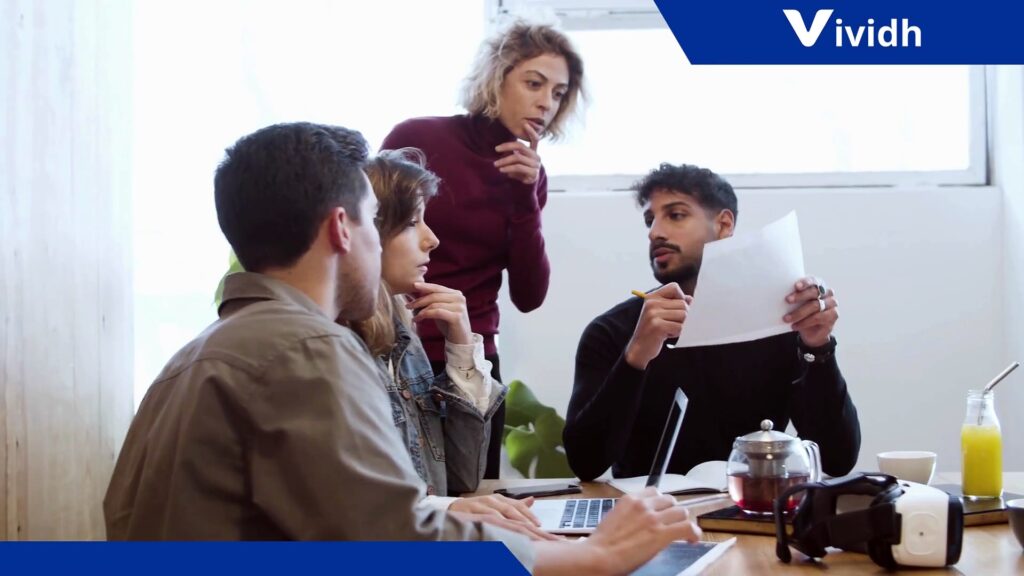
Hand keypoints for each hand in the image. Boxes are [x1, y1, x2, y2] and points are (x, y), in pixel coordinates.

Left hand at [407, 282, 472, 344]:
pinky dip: (425, 315)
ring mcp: (459, 307)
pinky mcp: (457, 317)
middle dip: (420, 300)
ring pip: (435, 304)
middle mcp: (459, 298)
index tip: (413, 286)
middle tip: (408, 305)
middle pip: (435, 295)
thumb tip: (419, 291)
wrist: (461, 340)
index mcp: (456, 294)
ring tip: (413, 315)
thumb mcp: (441, 309)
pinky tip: (418, 319)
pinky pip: (437, 312)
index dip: (425, 286)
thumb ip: (434, 300)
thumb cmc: (449, 324)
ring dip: (421, 310)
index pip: (437, 287)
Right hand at [450, 494, 541, 525]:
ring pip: (500, 514)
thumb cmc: (477, 509)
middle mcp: (492, 500)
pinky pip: (485, 517)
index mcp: (500, 499)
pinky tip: (501, 529)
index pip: (518, 506)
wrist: (453, 509)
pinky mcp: (471, 510)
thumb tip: (532, 500)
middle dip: (525, 520)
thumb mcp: (497, 506)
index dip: (530, 515)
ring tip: (522, 531)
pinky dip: (494, 523)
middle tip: (535, 529)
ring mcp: (482, 504)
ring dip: (511, 522)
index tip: (540, 525)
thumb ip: (515, 505)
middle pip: (512, 510)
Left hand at [494, 121, 541, 184]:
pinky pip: (518, 167)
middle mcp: (536, 157)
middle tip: (496, 149)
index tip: (524, 124)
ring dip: (504, 161)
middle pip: (521, 147)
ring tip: (496, 164)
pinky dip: (508, 168)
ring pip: (517, 158)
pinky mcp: (533, 174)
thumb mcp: (517, 163)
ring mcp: (536, 165)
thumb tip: (500, 149)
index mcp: (533, 152)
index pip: (535, 139)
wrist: (527, 189)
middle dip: (507, 146)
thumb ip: (513, 155)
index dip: (531, 132)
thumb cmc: (520, 174)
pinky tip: (501, 170)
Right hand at [581, 488, 701, 574]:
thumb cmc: (601, 544)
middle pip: (670, 500)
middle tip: (672, 524)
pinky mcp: (662, 534)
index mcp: (629, 500)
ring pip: (682, 511)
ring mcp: (653, 518)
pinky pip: (688, 527)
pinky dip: (694, 533)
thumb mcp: (614, 519)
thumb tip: (640, 522)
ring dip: (683, 521)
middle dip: (673, 512)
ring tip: (683, 532)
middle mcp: (643, 505)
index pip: (654, 492)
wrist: (598, 555)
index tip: (662, 511)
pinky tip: (692, 539)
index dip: (661, 503)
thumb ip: (629, 515)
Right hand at [624, 283, 692, 369]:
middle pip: (683, 304)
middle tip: (672, 324)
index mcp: (651, 297)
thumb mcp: (661, 314)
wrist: (639, 349)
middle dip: (683, 316)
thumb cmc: (652, 331)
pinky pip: (680, 327)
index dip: (681, 297)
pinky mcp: (658, 326)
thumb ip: (674, 304)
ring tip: (669, 330)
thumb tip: (691, 298)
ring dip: (681, 325)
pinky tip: (667, 335)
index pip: (674, 287)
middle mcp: (651, 303)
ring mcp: (653, 314)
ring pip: (684, 315)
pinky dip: (678, 333)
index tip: (676, 309)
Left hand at [783, 276, 837, 346]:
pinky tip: (795, 326)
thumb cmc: (802, 313)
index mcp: (818, 285)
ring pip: (815, 306)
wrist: (811, 332)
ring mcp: (832, 304)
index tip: (795, 286)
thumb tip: (776, 294)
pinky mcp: (833, 315)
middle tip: (787, 300)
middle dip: (800, 296)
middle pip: (814, 292)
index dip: (805, 283)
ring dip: (799, 313)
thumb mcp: (796, 304)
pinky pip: (818, 318)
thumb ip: (793, 297)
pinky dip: (804, 322)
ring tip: (786, 318)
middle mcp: (827, 292)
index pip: (813, 280)